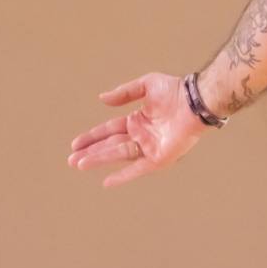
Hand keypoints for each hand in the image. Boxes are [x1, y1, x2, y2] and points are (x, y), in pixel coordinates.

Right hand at [67, 72, 206, 188]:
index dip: (92, 137)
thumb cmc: (175, 90)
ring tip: (79, 164)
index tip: (75, 144)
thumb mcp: (146, 86)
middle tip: (71, 160)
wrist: (195, 101)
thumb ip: (124, 93)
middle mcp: (141, 135)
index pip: (109, 130)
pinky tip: (107, 182)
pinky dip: (123, 176)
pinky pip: (137, 169)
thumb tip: (102, 99)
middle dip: (91, 152)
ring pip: (119, 155)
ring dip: (99, 160)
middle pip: (110, 145)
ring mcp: (149, 147)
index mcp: (137, 120)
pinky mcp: (159, 158)